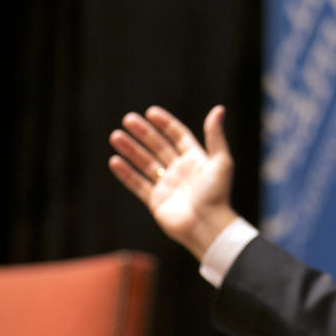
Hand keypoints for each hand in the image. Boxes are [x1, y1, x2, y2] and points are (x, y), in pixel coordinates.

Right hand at [108, 105, 238, 259]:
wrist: (208, 226)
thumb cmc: (217, 194)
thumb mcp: (221, 162)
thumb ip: (216, 136)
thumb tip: (219, 109)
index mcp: (196, 160)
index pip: (178, 136)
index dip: (165, 124)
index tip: (150, 112)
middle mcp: (181, 171)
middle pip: (159, 147)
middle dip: (143, 133)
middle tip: (128, 119)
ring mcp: (168, 186)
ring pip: (145, 163)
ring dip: (131, 149)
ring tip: (115, 136)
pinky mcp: (156, 201)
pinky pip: (138, 184)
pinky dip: (126, 173)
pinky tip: (114, 161)